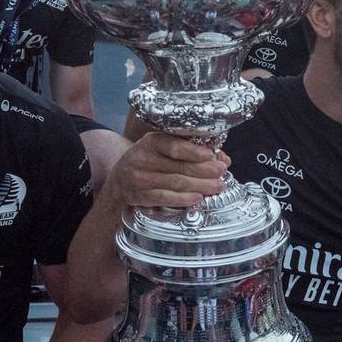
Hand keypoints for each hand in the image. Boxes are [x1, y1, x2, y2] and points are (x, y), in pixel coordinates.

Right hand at [107, 132, 229, 208]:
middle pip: (179, 166)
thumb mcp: (163, 148)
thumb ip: (191, 150)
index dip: (194, 151)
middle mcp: (143, 159)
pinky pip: (165, 198)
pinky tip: (197, 198)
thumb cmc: (148, 160)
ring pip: (175, 183)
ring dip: (200, 186)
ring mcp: (140, 179)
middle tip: (221, 172)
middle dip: (204, 170)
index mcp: (151, 142)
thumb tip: (222, 158)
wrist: (119, 180)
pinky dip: (183, 199)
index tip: (211, 155)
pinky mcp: (140, 196)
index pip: (174, 146)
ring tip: (217, 186)